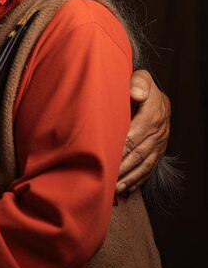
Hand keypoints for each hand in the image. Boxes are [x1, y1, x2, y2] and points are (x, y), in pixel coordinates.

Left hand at [117, 69, 170, 193]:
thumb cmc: (142, 86)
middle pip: (139, 153)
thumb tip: (136, 93)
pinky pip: (149, 168)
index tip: (108, 156)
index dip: (122, 146)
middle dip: (123, 167)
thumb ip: (138, 84)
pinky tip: (127, 189)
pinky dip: (138, 180)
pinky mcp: (158, 151)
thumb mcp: (141, 78)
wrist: (157, 97)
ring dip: (130, 177)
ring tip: (115, 188)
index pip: (135, 134)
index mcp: (152, 115)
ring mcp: (159, 144)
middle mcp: (158, 132)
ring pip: (145, 164)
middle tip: (107, 178)